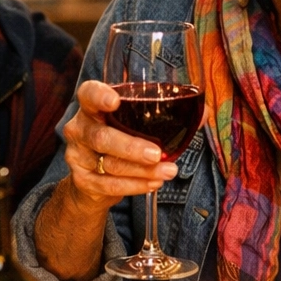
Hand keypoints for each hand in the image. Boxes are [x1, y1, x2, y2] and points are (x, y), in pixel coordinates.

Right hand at [59, 80, 176, 212]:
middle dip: (131, 147)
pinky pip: (109, 185)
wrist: (94, 179)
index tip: (115, 101)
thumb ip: (166, 114)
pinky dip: (135, 186)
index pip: (88, 94)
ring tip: (169, 171)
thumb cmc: (121, 138)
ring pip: (109, 164)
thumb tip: (203, 111)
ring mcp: (78, 156)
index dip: (99, 96)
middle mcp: (79, 129)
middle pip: (102, 137)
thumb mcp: (135, 123)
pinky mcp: (83, 180)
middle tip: (157, 153)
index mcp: (91, 107)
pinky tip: (153, 182)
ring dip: (142, 170)